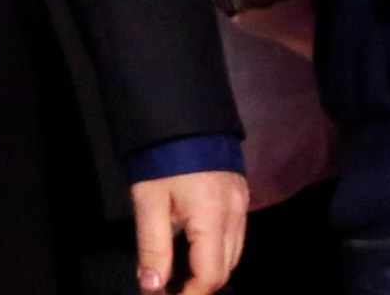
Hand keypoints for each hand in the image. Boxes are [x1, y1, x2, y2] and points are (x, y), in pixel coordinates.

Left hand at [131, 170, 247, 294]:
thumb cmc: (160, 158)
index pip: (210, 275)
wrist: (182, 114)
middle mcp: (235, 215)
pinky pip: (235, 234)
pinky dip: (218, 248)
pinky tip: (196, 246)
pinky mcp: (241, 194)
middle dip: (199, 284)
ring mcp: (242, 204)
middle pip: (225, 269)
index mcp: (212, 218)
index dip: (190, 294)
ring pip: (234, 253)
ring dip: (210, 267)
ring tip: (182, 272)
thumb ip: (152, 245)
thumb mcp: (147, 200)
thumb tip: (152, 286)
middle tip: (171, 288)